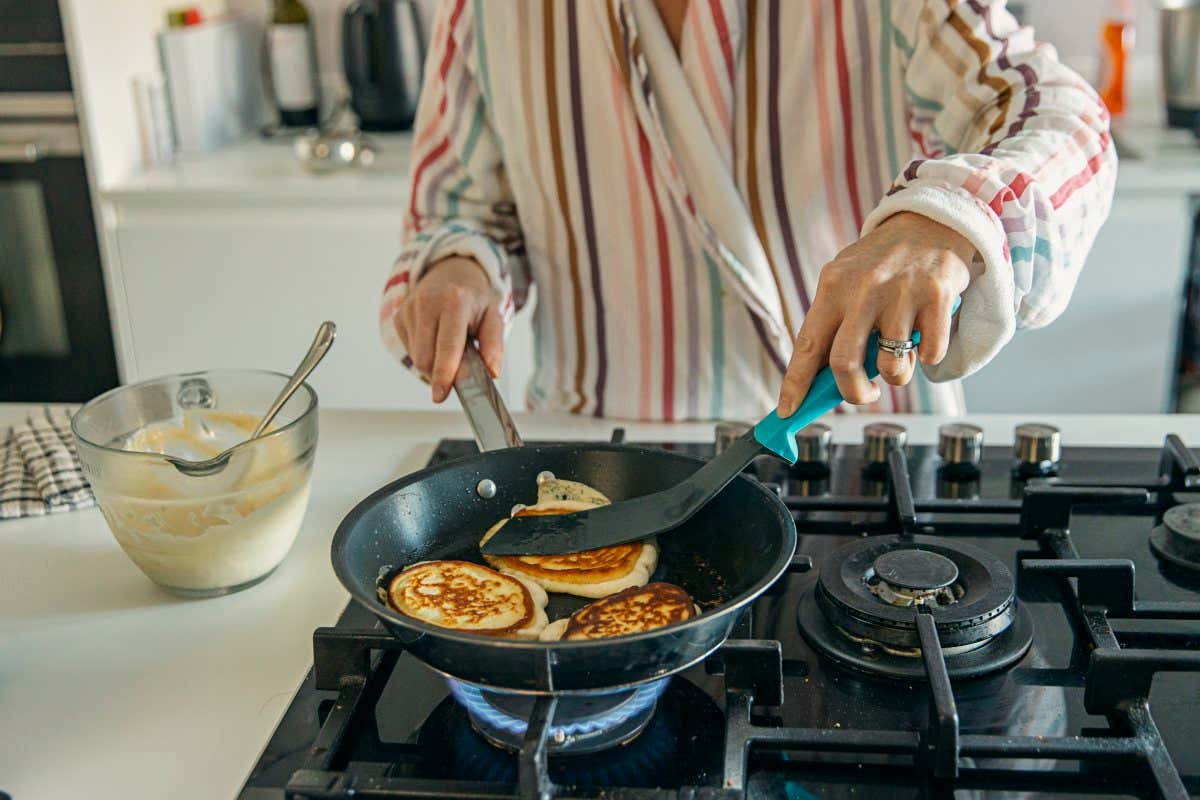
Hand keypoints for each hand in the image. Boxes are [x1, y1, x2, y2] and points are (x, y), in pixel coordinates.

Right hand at [393, 256, 503, 402]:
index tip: (441, 394)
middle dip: (440, 373)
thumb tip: (492, 372)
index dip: (444, 372)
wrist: (451, 272)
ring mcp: (409, 309)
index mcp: (454, 301)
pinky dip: (425, 353)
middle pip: (426, 357)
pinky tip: (435, 339)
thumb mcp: (493, 316)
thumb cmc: (474, 299)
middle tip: (458, 369)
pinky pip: (410, 350)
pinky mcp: (399, 317)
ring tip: (448, 346)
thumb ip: (494, 345)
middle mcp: (427, 303)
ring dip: (433, 363)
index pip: (447, 344)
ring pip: (416, 357)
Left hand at [776, 212, 974, 415]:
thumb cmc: (884, 261)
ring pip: (892, 366)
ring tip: (900, 358)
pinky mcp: (937, 297)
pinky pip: (930, 354)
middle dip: (853, 393)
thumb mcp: (848, 280)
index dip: (795, 384)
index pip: (807, 346)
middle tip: (863, 394)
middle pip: (844, 364)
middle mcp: (863, 289)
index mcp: (832, 287)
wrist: (932, 220)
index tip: (787, 411)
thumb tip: (820, 379)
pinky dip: (928, 357)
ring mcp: (901, 293)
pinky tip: (925, 335)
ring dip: (896, 376)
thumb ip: (835, 323)